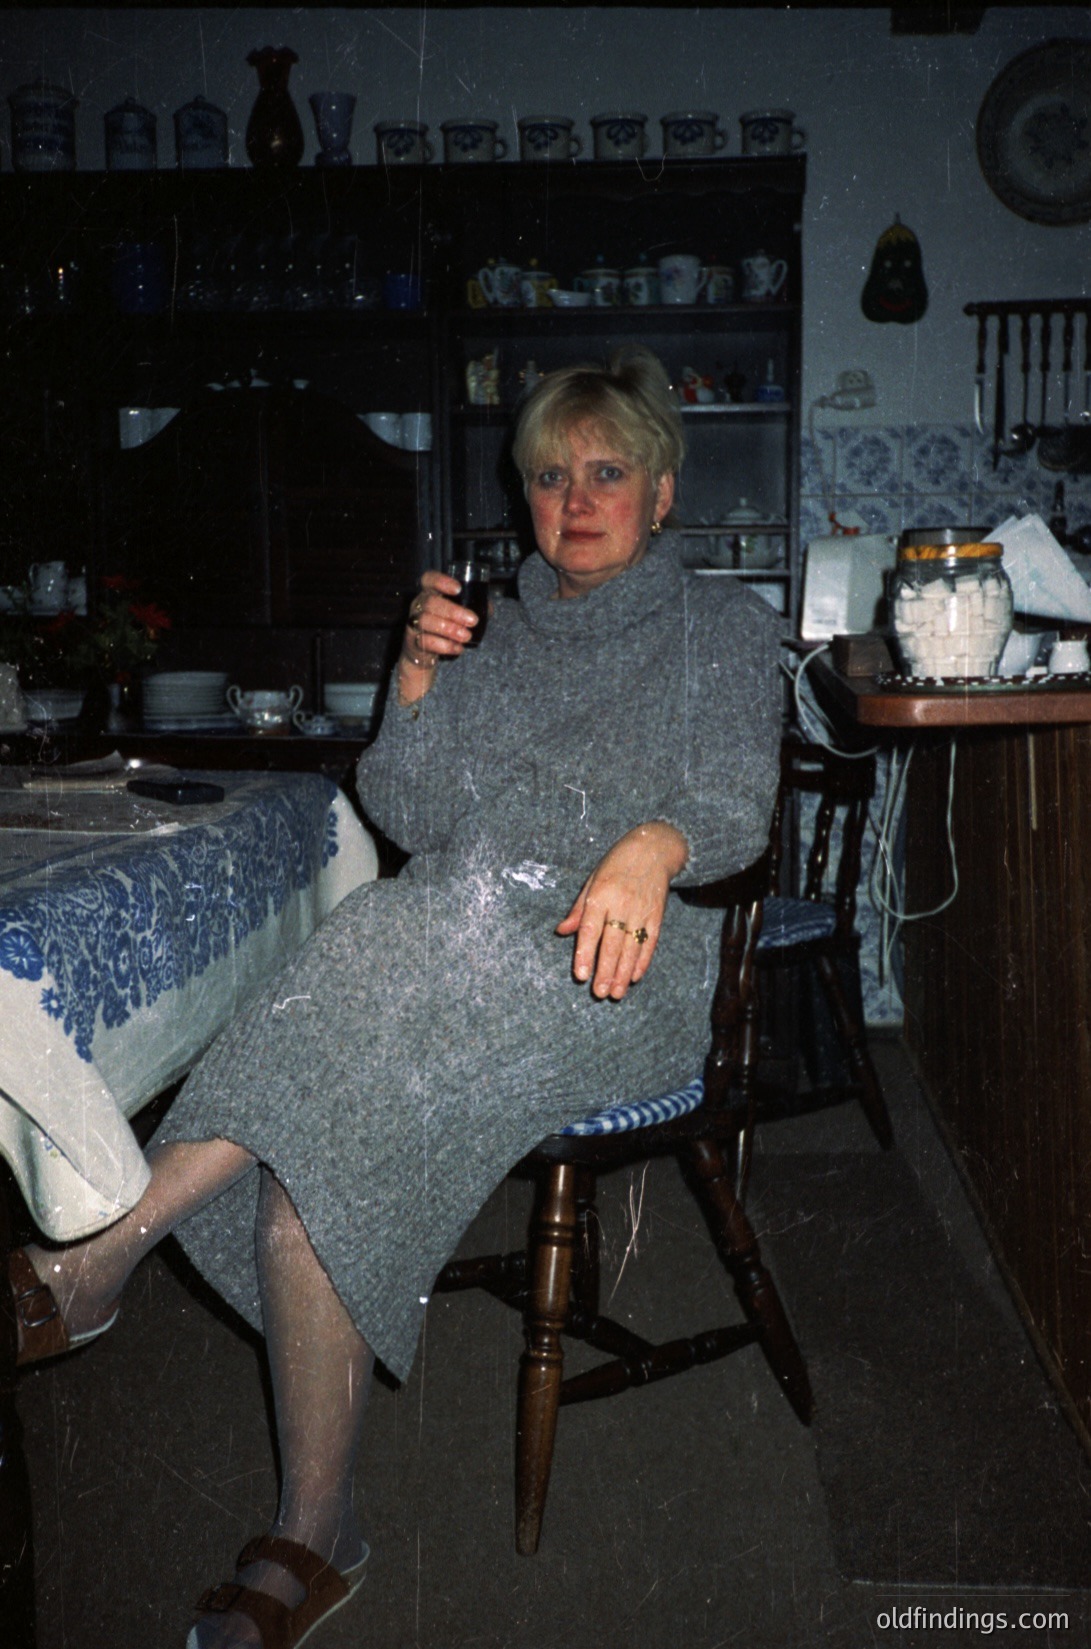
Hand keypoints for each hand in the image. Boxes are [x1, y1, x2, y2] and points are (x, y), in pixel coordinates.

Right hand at [398, 570, 482, 702]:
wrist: (425, 654)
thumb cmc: (444, 627)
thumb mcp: (458, 615)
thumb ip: (474, 608)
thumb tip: (489, 608)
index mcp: (429, 593)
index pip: (428, 579)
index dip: (441, 581)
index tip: (458, 589)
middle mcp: (418, 606)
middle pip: (430, 602)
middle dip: (453, 611)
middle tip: (473, 621)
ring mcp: (413, 623)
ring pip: (425, 621)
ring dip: (449, 629)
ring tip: (466, 636)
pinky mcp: (413, 642)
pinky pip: (425, 642)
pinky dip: (444, 646)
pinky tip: (458, 648)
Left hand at [556, 822, 687, 1000]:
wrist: (653, 848)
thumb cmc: (616, 864)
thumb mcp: (592, 880)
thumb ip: (578, 909)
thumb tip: (561, 931)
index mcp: (601, 895)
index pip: (591, 930)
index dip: (585, 954)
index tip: (581, 975)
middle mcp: (622, 904)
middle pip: (613, 943)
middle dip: (605, 970)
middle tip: (598, 993)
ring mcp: (641, 911)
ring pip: (631, 948)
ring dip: (623, 973)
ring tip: (615, 993)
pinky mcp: (657, 915)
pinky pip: (649, 942)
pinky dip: (643, 961)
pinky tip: (634, 977)